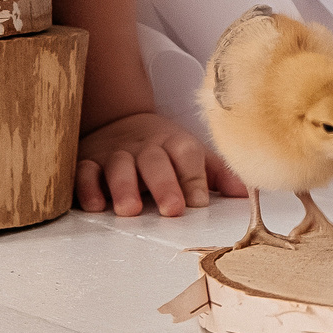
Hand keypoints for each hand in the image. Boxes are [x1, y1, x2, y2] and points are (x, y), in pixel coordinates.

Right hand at [77, 110, 233, 216]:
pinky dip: (87, 187)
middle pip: (155, 161)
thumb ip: (218, 173)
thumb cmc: (163, 148)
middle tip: (171, 209)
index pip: (187, 155)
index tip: (199, 202)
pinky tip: (94, 204)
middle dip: (164, 184)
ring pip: (119, 166)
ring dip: (124, 187)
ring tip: (129, 210)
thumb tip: (247, 193)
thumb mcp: (193, 155)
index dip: (194, 177)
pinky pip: (85, 172)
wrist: (120, 122)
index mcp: (174, 143)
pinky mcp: (88, 161)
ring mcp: (115, 153)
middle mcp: (145, 147)